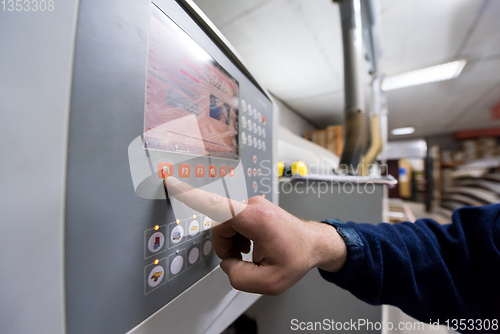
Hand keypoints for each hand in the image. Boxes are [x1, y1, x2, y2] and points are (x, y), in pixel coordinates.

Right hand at [165, 177, 346, 294]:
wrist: (314, 244)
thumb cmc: (298, 257)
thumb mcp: (271, 282)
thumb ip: (239, 277)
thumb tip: (226, 264)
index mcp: (255, 218)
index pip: (216, 205)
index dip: (191, 196)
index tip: (172, 182)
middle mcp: (252, 205)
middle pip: (220, 226)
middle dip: (226, 248)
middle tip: (243, 260)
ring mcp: (253, 204)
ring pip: (226, 226)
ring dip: (233, 244)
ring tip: (252, 254)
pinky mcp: (253, 207)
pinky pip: (234, 222)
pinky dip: (238, 237)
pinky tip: (253, 247)